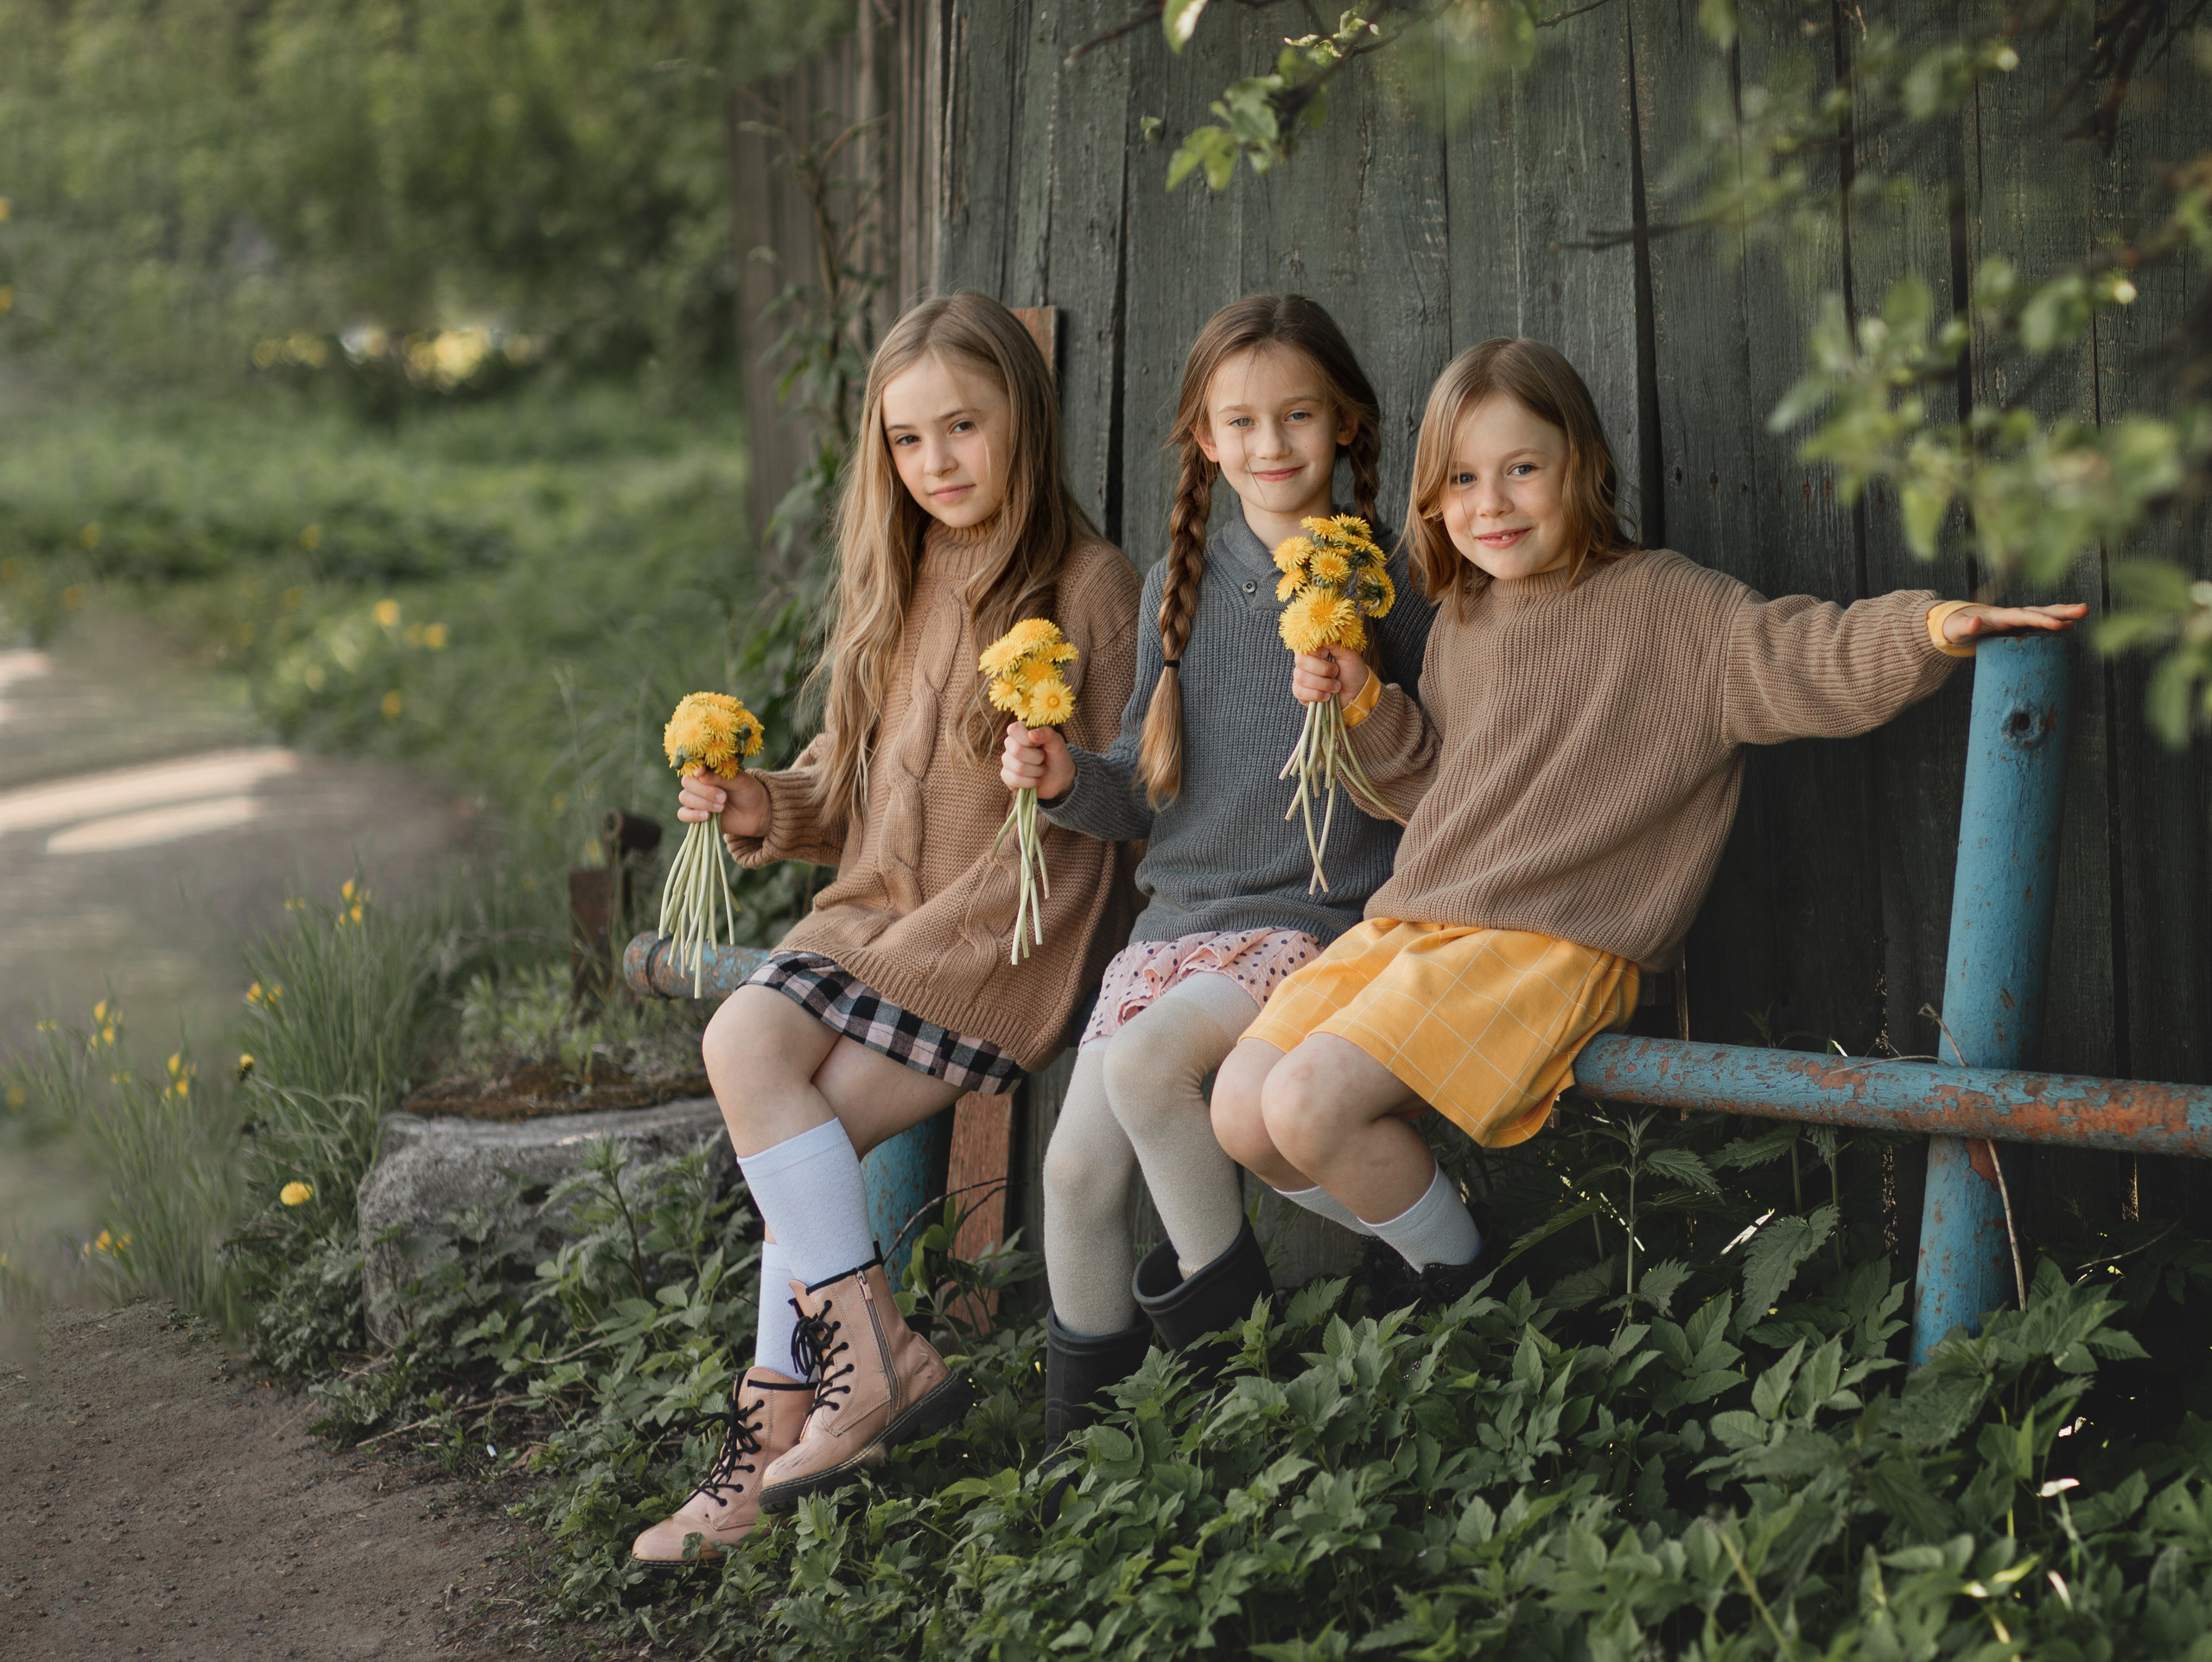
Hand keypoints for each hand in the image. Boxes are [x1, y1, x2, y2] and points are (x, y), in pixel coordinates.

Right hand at [677, 767, 768, 839]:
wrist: (757, 813)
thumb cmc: (748, 791)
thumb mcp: (740, 781)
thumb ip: (720, 777)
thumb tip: (699, 773)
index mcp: (708, 770)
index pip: (693, 766)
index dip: (695, 769)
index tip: (701, 773)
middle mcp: (699, 783)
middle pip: (687, 783)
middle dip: (705, 791)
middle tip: (724, 798)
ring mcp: (696, 799)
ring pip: (684, 798)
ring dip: (702, 803)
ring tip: (722, 807)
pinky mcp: (696, 815)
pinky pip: (683, 814)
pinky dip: (692, 815)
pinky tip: (707, 816)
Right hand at [1001, 720, 1074, 799]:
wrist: (1060, 780)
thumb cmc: (1057, 757)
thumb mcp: (1058, 743)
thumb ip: (1048, 734)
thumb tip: (1032, 733)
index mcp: (1021, 731)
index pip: (1014, 730)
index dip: (1028, 739)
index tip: (1039, 744)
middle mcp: (1011, 744)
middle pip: (1017, 751)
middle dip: (1037, 758)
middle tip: (1043, 759)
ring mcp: (1007, 761)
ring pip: (1018, 767)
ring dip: (1037, 771)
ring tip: (1042, 770)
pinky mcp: (1007, 777)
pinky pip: (1015, 780)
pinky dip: (1031, 782)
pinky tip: (1036, 780)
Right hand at [1291, 644, 1369, 707]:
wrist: (1356, 693)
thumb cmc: (1352, 672)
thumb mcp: (1348, 655)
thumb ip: (1335, 644)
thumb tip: (1323, 635)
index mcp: (1315, 651)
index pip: (1304, 646)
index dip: (1315, 651)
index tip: (1327, 654)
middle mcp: (1305, 663)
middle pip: (1301, 661)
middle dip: (1322, 669)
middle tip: (1336, 672)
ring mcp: (1301, 678)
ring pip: (1302, 678)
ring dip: (1324, 684)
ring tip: (1336, 686)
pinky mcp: (1300, 693)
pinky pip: (1300, 692)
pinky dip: (1317, 695)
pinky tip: (1327, 696)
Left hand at [1942, 601, 2088, 643]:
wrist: (1956, 624)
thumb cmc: (1955, 627)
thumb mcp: (1957, 628)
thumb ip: (1966, 626)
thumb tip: (1975, 622)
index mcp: (2000, 616)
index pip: (2024, 617)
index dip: (2041, 620)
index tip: (2059, 625)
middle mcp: (2012, 615)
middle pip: (2040, 611)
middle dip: (2061, 611)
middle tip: (2084, 609)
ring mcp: (2016, 620)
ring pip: (2043, 614)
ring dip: (2063, 613)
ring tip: (2084, 611)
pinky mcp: (2018, 626)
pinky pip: (2040, 623)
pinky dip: (2055, 622)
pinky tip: (2070, 625)